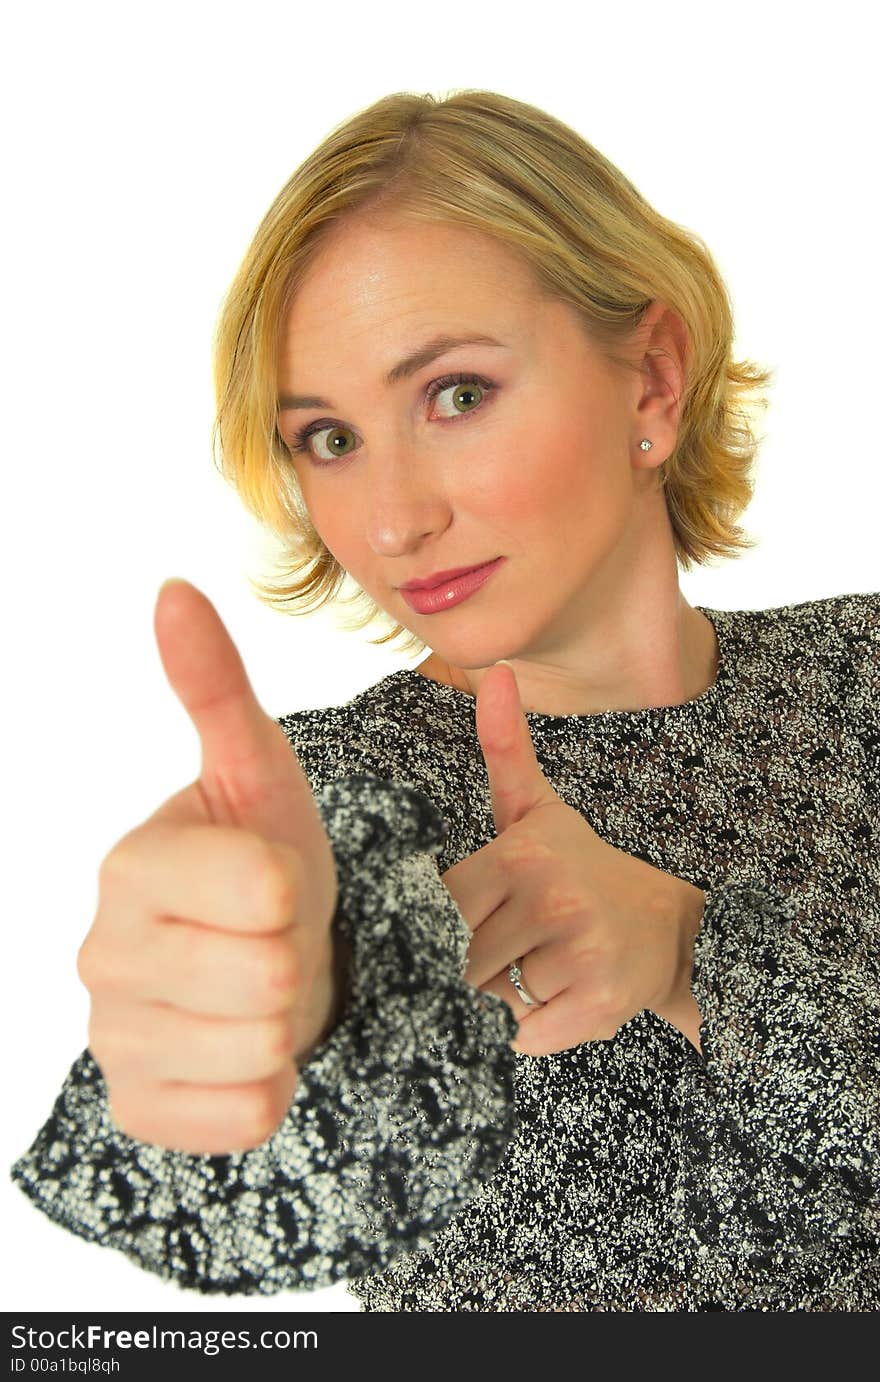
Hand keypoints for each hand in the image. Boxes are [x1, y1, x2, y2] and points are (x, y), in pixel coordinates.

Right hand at [76, 578, 342, 1153]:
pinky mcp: (141, 1108)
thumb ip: (216, 688)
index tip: (269, 881)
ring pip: (265, 1047)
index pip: (268, 888)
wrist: (256, 956)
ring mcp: (114, 1038)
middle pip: (272, 972)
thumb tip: (174, 590)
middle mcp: (102, 954)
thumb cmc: (264, 857)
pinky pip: (249, 1115)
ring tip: (259, 988)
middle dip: (297, 955)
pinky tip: (241, 1042)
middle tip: (269, 939)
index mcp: (132, 864)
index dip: (296, 887)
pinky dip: (269, 1083)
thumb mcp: (256, 772)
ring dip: (288, 1020)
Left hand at [440, 662, 705, 1056]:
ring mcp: (578, 955)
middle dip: (481, 963)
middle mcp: (551, 901)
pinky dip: (536, 1030)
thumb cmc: (584, 869)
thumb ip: (504, 749)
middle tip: (523, 942)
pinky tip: (563, 997)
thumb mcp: (539, 810)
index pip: (441, 910)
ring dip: (509, 998)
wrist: (670, 930)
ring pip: (491, 1001)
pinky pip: (524, 1037)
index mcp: (521, 855)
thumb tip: (493, 674)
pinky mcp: (598, 1006)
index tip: (495, 908)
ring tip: (547, 965)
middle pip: (460, 959)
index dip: (460, 919)